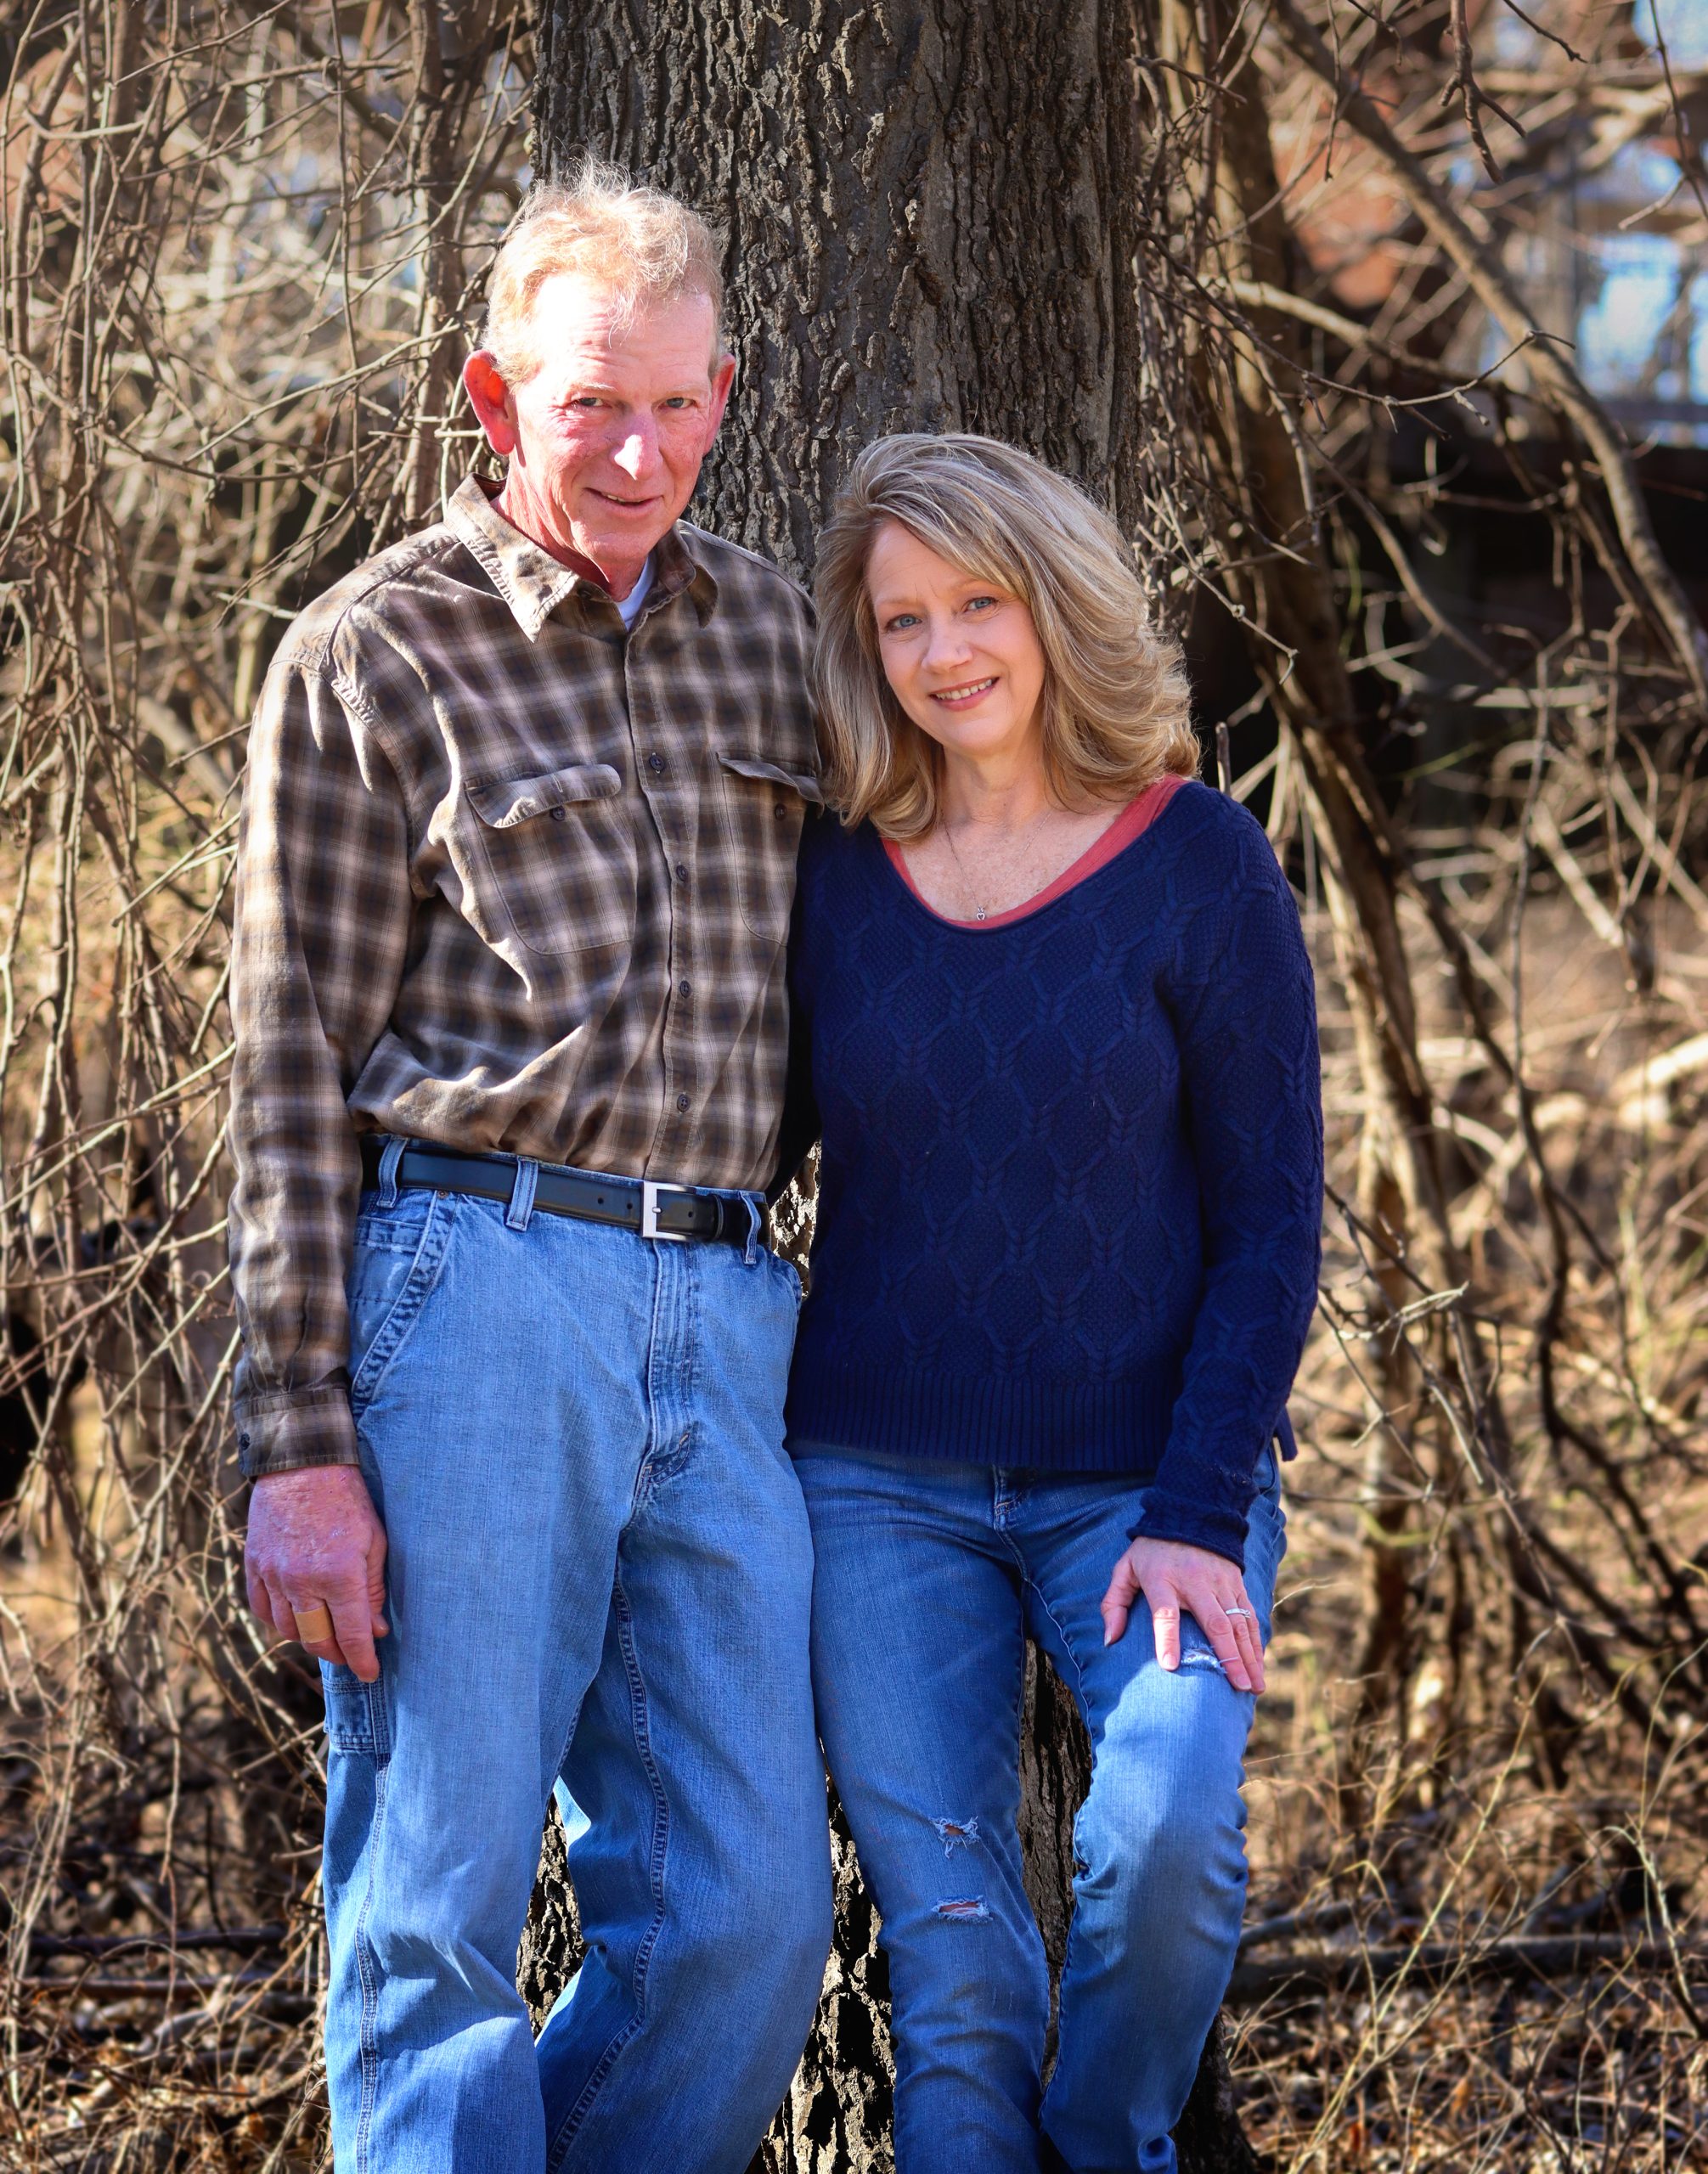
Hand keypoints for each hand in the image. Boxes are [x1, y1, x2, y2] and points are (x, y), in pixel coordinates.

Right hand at [245, 1465, 388, 1682]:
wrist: (301, 1466)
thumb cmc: (348, 1501)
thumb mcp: (375, 1541)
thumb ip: (374, 1590)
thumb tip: (376, 1631)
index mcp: (339, 1575)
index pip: (351, 1636)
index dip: (362, 1661)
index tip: (371, 1674)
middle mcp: (303, 1581)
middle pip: (318, 1640)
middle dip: (338, 1654)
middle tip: (352, 1655)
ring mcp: (274, 1575)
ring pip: (289, 1630)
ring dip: (310, 1639)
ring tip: (327, 1635)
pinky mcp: (254, 1567)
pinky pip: (263, 1611)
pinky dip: (281, 1621)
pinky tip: (297, 1618)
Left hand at [1099, 1535, 1264, 1693]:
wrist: (1190, 1514)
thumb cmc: (1152, 1551)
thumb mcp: (1125, 1569)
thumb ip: (1113, 1604)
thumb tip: (1109, 1640)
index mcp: (1162, 1580)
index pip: (1165, 1613)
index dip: (1167, 1639)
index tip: (1171, 1665)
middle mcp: (1195, 1582)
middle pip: (1214, 1623)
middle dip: (1229, 1658)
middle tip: (1237, 1688)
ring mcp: (1220, 1583)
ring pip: (1238, 1624)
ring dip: (1249, 1656)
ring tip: (1254, 1687)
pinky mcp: (1237, 1584)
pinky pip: (1249, 1616)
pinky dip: (1255, 1642)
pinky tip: (1258, 1665)